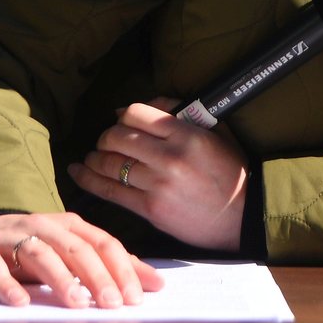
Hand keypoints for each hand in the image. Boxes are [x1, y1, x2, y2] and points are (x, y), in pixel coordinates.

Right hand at [0, 212, 163, 308]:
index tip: (137, 298)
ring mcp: (10, 236)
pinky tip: (21, 303)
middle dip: (98, 276)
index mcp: (70, 226)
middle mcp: (43, 226)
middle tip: (113, 304)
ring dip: (60, 279)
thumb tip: (154, 283)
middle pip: (76, 249)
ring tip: (76, 304)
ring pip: (40, 255)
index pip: (104, 244)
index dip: (122, 269)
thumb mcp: (70, 253)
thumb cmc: (30, 250)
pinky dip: (7, 284)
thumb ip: (109, 265)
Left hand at [69, 98, 248, 252]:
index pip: (136, 114)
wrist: (244, 215)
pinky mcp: (150, 209)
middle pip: (116, 137)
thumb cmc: (231, 172)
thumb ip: (180, 114)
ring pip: (109, 163)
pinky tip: (79, 171)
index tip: (124, 123)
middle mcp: (170, 157)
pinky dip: (88, 180)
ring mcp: (158, 184)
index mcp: (187, 134)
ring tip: (93, 157)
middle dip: (106, 137)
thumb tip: (138, 107)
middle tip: (107, 142)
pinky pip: (110, 191)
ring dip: (95, 158)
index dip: (124, 116)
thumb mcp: (215, 133)